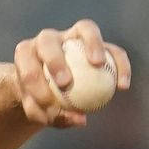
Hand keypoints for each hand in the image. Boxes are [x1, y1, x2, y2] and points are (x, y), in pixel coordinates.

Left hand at [12, 19, 131, 127]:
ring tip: (99, 64)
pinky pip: (112, 49)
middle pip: (47, 40)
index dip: (34, 81)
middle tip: (66, 83)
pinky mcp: (98, 42)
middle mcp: (47, 38)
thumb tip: (81, 120)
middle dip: (54, 60)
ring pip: (85, 29)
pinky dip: (119, 64)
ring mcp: (73, 35)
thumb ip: (53, 116)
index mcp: (25, 52)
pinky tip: (123, 86)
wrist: (51, 86)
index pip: (25, 62)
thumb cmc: (41, 100)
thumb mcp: (39, 111)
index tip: (47, 101)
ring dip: (93, 44)